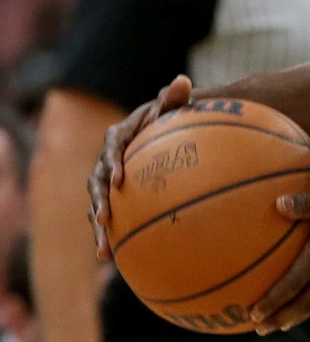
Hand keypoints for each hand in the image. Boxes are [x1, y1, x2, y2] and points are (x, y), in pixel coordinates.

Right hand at [88, 75, 193, 258]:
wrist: (171, 133)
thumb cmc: (176, 118)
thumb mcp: (177, 106)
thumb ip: (176, 98)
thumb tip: (182, 80)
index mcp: (121, 136)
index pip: (113, 148)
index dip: (113, 163)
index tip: (120, 181)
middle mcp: (109, 159)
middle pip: (96, 182)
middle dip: (98, 203)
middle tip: (104, 220)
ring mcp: (109, 180)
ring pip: (98, 205)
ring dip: (99, 228)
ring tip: (104, 251)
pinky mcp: (117, 198)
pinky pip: (111, 217)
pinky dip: (112, 236)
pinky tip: (117, 260)